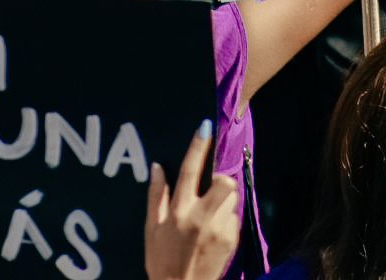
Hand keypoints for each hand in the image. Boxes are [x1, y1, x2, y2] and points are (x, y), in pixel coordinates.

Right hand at [145, 122, 240, 279]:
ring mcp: (219, 229)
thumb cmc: (161, 260)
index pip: (190, 170)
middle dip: (221, 179)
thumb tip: (157, 167)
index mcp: (180, 211)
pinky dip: (226, 219)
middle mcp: (202, 217)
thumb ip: (156, 196)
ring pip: (231, 199)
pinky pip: (234, 217)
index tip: (205, 127)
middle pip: (223, 182)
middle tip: (212, 187)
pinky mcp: (231, 239)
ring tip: (209, 215)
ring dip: (223, 200)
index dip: (198, 146)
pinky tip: (213, 232)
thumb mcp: (151, 229)